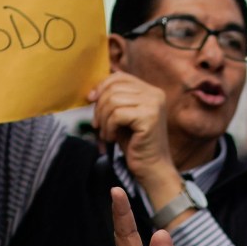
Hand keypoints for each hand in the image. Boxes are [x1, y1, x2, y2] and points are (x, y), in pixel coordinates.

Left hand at [89, 72, 178, 197]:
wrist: (152, 168)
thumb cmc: (135, 144)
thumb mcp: (122, 116)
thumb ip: (113, 100)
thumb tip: (92, 91)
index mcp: (151, 91)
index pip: (119, 77)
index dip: (101, 87)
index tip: (91, 101)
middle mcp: (155, 94)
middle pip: (114, 88)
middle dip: (99, 107)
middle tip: (98, 126)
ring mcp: (154, 105)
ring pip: (113, 101)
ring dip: (103, 120)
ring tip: (107, 134)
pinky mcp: (149, 118)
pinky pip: (117, 115)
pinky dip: (109, 127)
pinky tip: (113, 138)